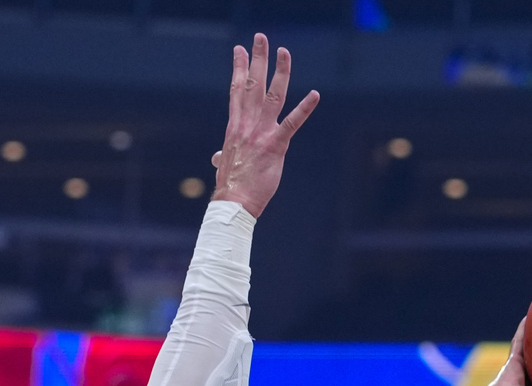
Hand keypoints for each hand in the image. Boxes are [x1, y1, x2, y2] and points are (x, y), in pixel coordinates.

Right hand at [209, 34, 319, 218]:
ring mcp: (261, 133)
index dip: (239, 68)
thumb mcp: (224, 164)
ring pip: (272, 96)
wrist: (233, 202)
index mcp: (235, 126)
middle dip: (257, 59)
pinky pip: (292, 124)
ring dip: (280, 72)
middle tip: (261, 37)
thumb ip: (222, 154)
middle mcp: (247, 124)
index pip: (237, 90)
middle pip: (253, 84)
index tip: (239, 49)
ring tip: (284, 52)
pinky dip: (304, 109)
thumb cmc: (230, 185)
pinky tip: (315, 95)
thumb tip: (216, 156)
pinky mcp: (275, 146)